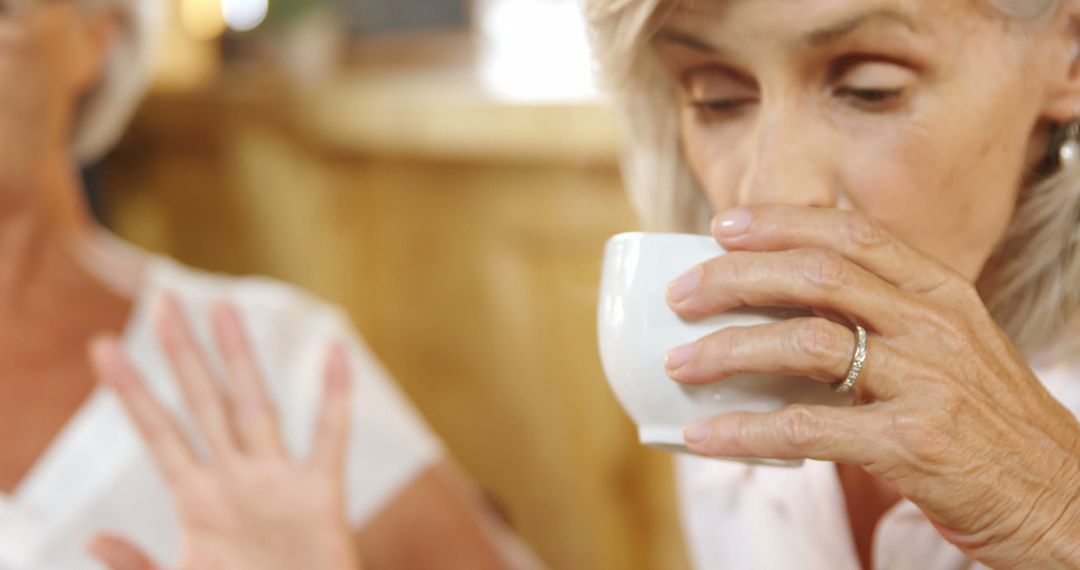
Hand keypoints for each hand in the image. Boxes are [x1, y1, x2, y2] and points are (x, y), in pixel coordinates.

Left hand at [87, 294, 360, 569]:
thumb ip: (136, 567)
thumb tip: (92, 538)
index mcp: (197, 502)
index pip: (157, 432)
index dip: (130, 390)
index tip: (103, 345)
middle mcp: (235, 480)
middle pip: (204, 403)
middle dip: (183, 353)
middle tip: (164, 300)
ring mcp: (278, 483)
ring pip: (256, 407)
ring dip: (241, 357)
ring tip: (225, 307)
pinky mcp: (321, 496)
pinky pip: (330, 439)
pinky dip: (335, 397)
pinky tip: (335, 353)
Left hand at [665, 205, 1079, 567]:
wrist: (1061, 498)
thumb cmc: (989, 423)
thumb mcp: (951, 349)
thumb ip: (886, 319)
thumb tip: (789, 310)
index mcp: (941, 293)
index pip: (852, 233)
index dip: (780, 221)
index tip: (723, 225)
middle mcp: (934, 325)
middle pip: (817, 275)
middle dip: (735, 277)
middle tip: (682, 294)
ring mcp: (927, 381)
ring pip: (805, 340)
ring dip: (728, 348)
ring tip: (679, 362)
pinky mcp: (913, 444)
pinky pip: (807, 428)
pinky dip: (745, 430)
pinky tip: (704, 436)